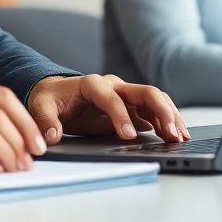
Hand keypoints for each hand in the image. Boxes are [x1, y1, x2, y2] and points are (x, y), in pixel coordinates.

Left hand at [27, 74, 189, 144]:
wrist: (56, 92)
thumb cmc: (50, 98)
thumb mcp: (40, 107)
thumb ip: (45, 120)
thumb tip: (51, 136)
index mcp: (92, 84)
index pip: (110, 97)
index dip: (121, 116)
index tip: (128, 136)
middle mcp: (113, 85)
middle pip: (145, 92)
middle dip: (161, 112)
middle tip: (171, 135)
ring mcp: (125, 94)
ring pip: (155, 99)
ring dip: (170, 116)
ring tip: (180, 137)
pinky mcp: (131, 106)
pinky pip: (154, 110)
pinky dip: (167, 120)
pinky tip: (175, 136)